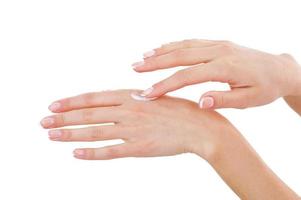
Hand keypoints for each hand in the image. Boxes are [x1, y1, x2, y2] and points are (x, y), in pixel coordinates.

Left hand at [40, 89, 235, 159]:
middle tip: (43, 121)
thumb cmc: (179, 111)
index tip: (54, 104)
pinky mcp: (139, 148)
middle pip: (88, 115)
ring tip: (51, 135)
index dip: (72, 102)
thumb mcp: (153, 96)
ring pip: (94, 132)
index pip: (94, 98)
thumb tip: (113, 103)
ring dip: (70, 134)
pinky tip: (76, 153)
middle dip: (63, 118)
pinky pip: (111, 151)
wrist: (201, 126)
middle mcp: (128, 111)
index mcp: (131, 96)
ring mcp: (133, 130)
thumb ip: (132, 100)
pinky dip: (92, 152)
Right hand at [132, 39, 300, 108]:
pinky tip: (163, 49)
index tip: (147, 94)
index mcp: (225, 67)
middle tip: (135, 68)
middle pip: (180, 55)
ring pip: (184, 45)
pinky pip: (192, 41)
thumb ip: (223, 100)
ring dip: (162, 51)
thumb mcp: (249, 100)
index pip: (187, 76)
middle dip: (155, 63)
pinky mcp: (218, 43)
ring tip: (143, 57)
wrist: (280, 69)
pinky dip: (175, 45)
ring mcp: (218, 44)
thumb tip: (200, 102)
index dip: (165, 85)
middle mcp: (219, 51)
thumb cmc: (265, 87)